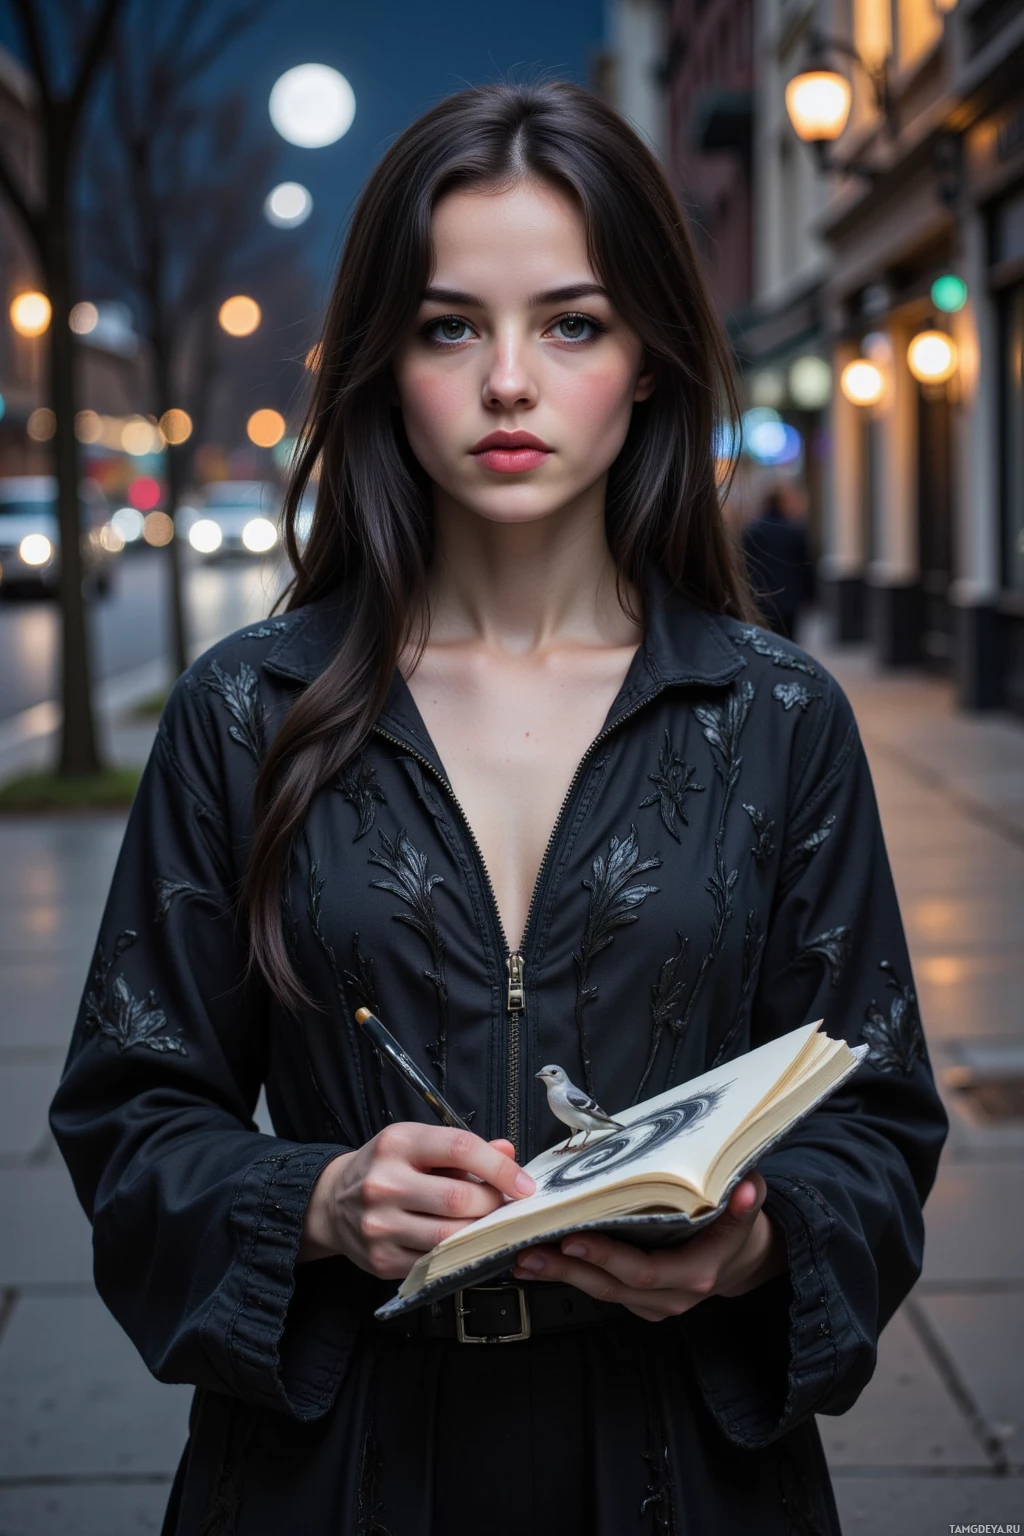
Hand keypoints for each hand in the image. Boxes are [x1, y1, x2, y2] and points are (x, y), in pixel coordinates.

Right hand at [298, 1123, 534, 1278]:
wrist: (331, 1203)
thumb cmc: (384, 1168)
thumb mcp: (418, 1144)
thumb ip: (464, 1149)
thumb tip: (508, 1153)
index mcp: (398, 1143)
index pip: (460, 1149)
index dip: (500, 1168)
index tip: (524, 1184)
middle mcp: (385, 1183)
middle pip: (460, 1199)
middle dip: (493, 1204)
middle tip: (503, 1206)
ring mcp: (380, 1225)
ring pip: (450, 1236)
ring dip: (480, 1233)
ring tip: (486, 1225)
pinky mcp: (382, 1260)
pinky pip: (435, 1263)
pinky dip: (458, 1255)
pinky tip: (463, 1245)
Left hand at [511, 1171, 785, 1321]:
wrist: (742, 1259)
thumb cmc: (738, 1224)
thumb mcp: (750, 1207)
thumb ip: (747, 1199)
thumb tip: (747, 1186)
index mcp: (695, 1275)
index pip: (643, 1271)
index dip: (606, 1257)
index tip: (572, 1239)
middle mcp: (672, 1297)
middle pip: (611, 1286)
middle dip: (567, 1269)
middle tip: (528, 1250)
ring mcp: (654, 1304)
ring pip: (601, 1292)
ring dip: (560, 1276)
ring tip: (523, 1258)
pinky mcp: (640, 1302)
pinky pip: (603, 1289)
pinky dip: (573, 1275)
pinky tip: (543, 1261)